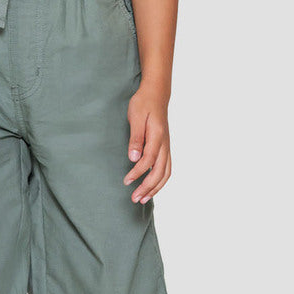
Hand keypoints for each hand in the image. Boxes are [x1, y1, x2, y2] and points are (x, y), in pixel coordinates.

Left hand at [123, 83, 171, 202]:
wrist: (156, 94)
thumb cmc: (143, 104)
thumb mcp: (136, 117)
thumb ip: (136, 138)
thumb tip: (133, 158)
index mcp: (157, 136)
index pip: (148, 160)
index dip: (138, 173)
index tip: (126, 181)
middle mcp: (165, 144)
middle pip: (159, 172)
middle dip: (147, 187)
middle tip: (134, 198)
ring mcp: (167, 147)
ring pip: (166, 173)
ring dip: (155, 188)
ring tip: (143, 199)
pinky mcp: (165, 148)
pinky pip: (166, 169)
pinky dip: (160, 181)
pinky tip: (152, 187)